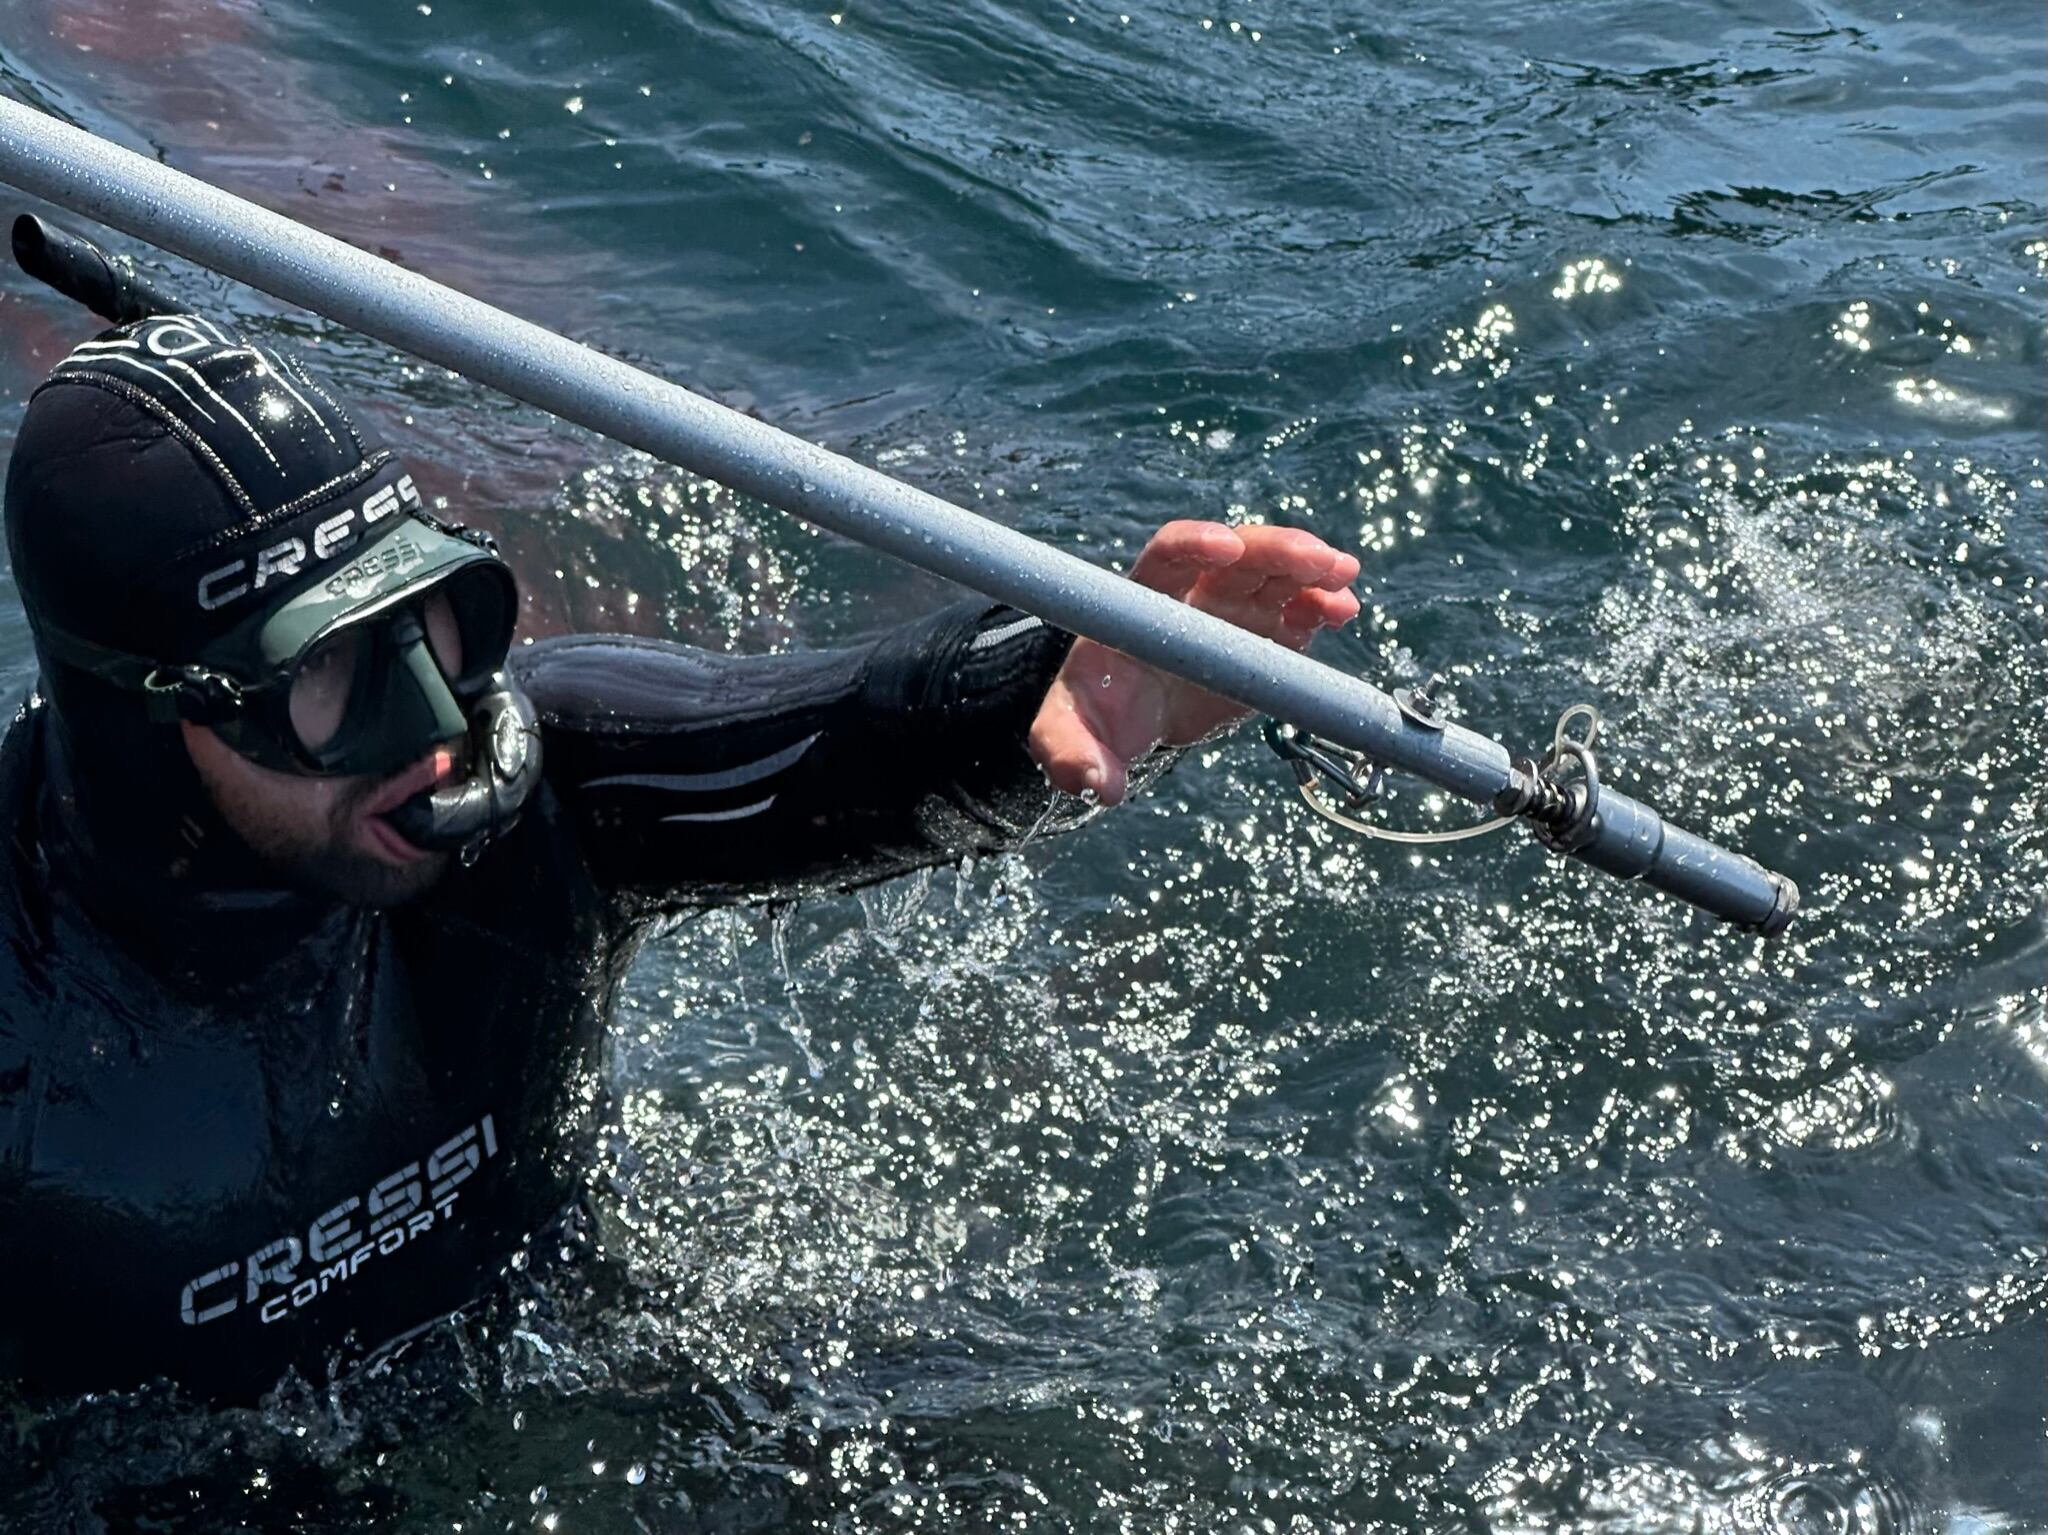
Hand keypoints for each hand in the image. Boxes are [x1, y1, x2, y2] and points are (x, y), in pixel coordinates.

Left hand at [1027, 520, 1360, 804]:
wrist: (1130, 721)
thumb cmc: (1094, 715)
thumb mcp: (1067, 735)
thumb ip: (1071, 753)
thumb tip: (1099, 784)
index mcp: (1142, 602)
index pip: (1168, 557)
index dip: (1195, 544)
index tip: (1226, 546)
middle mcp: (1192, 594)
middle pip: (1236, 556)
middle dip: (1275, 551)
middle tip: (1317, 560)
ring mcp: (1232, 610)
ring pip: (1273, 576)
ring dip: (1309, 570)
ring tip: (1343, 577)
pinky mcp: (1263, 637)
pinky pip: (1295, 613)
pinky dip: (1320, 608)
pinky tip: (1343, 610)